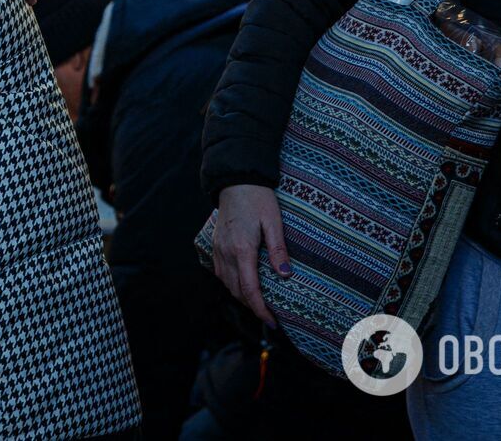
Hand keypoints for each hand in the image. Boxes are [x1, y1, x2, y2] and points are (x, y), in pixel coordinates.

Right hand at [211, 184, 288, 326]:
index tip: (272, 321)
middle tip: (270, 315)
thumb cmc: (258, 198)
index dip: (260, 309)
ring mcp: (218, 249)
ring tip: (259, 302)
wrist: (235, 180)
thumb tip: (285, 276)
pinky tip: (242, 283)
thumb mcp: (273, 222)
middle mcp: (226, 252)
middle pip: (237, 291)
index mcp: (242, 249)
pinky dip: (232, 284)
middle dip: (252, 307)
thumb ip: (278, 250)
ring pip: (227, 284)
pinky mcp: (215, 244)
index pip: (250, 289)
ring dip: (242, 296)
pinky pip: (221, 273)